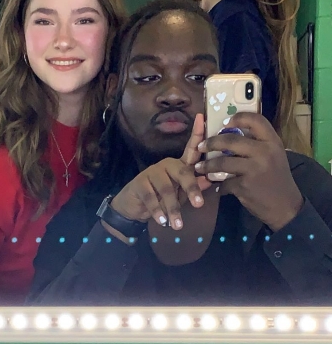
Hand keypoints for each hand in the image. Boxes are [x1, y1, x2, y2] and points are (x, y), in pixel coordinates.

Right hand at [110, 114, 210, 231]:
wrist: (134, 208)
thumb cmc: (162, 200)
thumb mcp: (181, 196)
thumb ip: (194, 188)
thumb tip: (209, 180)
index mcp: (180, 166)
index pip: (191, 149)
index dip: (197, 134)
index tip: (202, 118)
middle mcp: (167, 165)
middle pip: (183, 172)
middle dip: (192, 189)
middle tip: (199, 205)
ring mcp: (152, 172)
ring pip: (167, 189)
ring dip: (173, 209)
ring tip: (177, 225)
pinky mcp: (140, 183)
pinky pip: (151, 197)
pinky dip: (157, 211)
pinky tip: (162, 221)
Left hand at [195, 112, 303, 231]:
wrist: (285, 206)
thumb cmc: (277, 179)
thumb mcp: (275, 156)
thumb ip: (259, 144)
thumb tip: (232, 133)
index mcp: (272, 142)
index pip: (255, 120)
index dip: (237, 118)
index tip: (224, 123)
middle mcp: (264, 152)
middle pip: (230, 141)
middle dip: (211, 143)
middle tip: (201, 146)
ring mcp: (254, 169)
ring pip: (222, 162)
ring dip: (208, 166)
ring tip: (200, 168)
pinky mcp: (245, 186)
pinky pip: (225, 182)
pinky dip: (220, 186)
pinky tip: (219, 187)